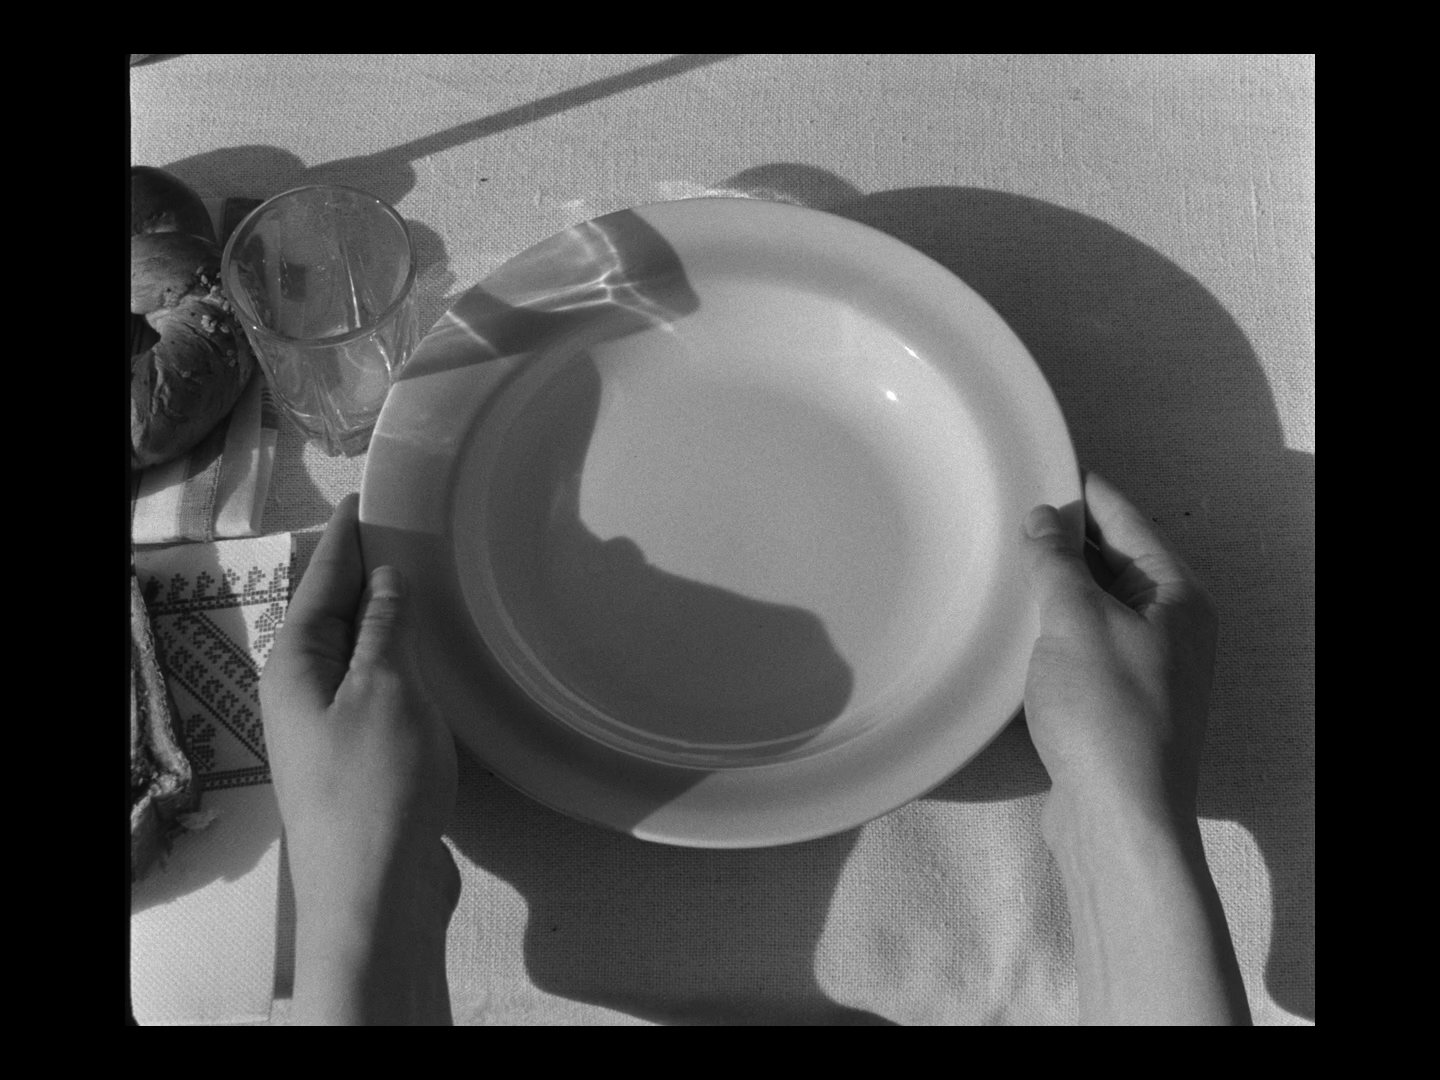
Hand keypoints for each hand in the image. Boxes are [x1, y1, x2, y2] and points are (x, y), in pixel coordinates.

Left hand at [260, 493, 459, 1023]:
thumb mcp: (384, 689)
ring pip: (357, 655)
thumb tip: (384, 577)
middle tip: (406, 531)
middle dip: (364, 574)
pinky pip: (377, 690)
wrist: (374, 891)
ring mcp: (330, 729)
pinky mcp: (362, 759)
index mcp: (294, 665)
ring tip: (423, 582)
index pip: (320, 582)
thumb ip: (385, 629)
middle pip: (333, 616)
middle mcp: (302, 692)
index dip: (345, 539)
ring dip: (386, 620)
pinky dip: (401, 663)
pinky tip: (430, 659)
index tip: (366, 498)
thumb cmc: (376, 782)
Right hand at [1020, 471, 1247, 1024]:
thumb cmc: (1106, 711)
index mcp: (1179, 597)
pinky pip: (1087, 648)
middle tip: (1010, 516)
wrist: (1119, 817)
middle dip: (1067, 541)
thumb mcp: (1074, 619)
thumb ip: (1056, 562)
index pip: (1129, 521)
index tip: (1045, 465)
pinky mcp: (1122, 707)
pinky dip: (1056, 632)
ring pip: (1099, 609)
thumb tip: (1043, 518)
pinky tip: (1017, 632)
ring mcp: (1151, 671)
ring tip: (1005, 566)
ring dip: (1058, 589)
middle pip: (1117, 564)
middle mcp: (1175, 629)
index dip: (1085, 492)